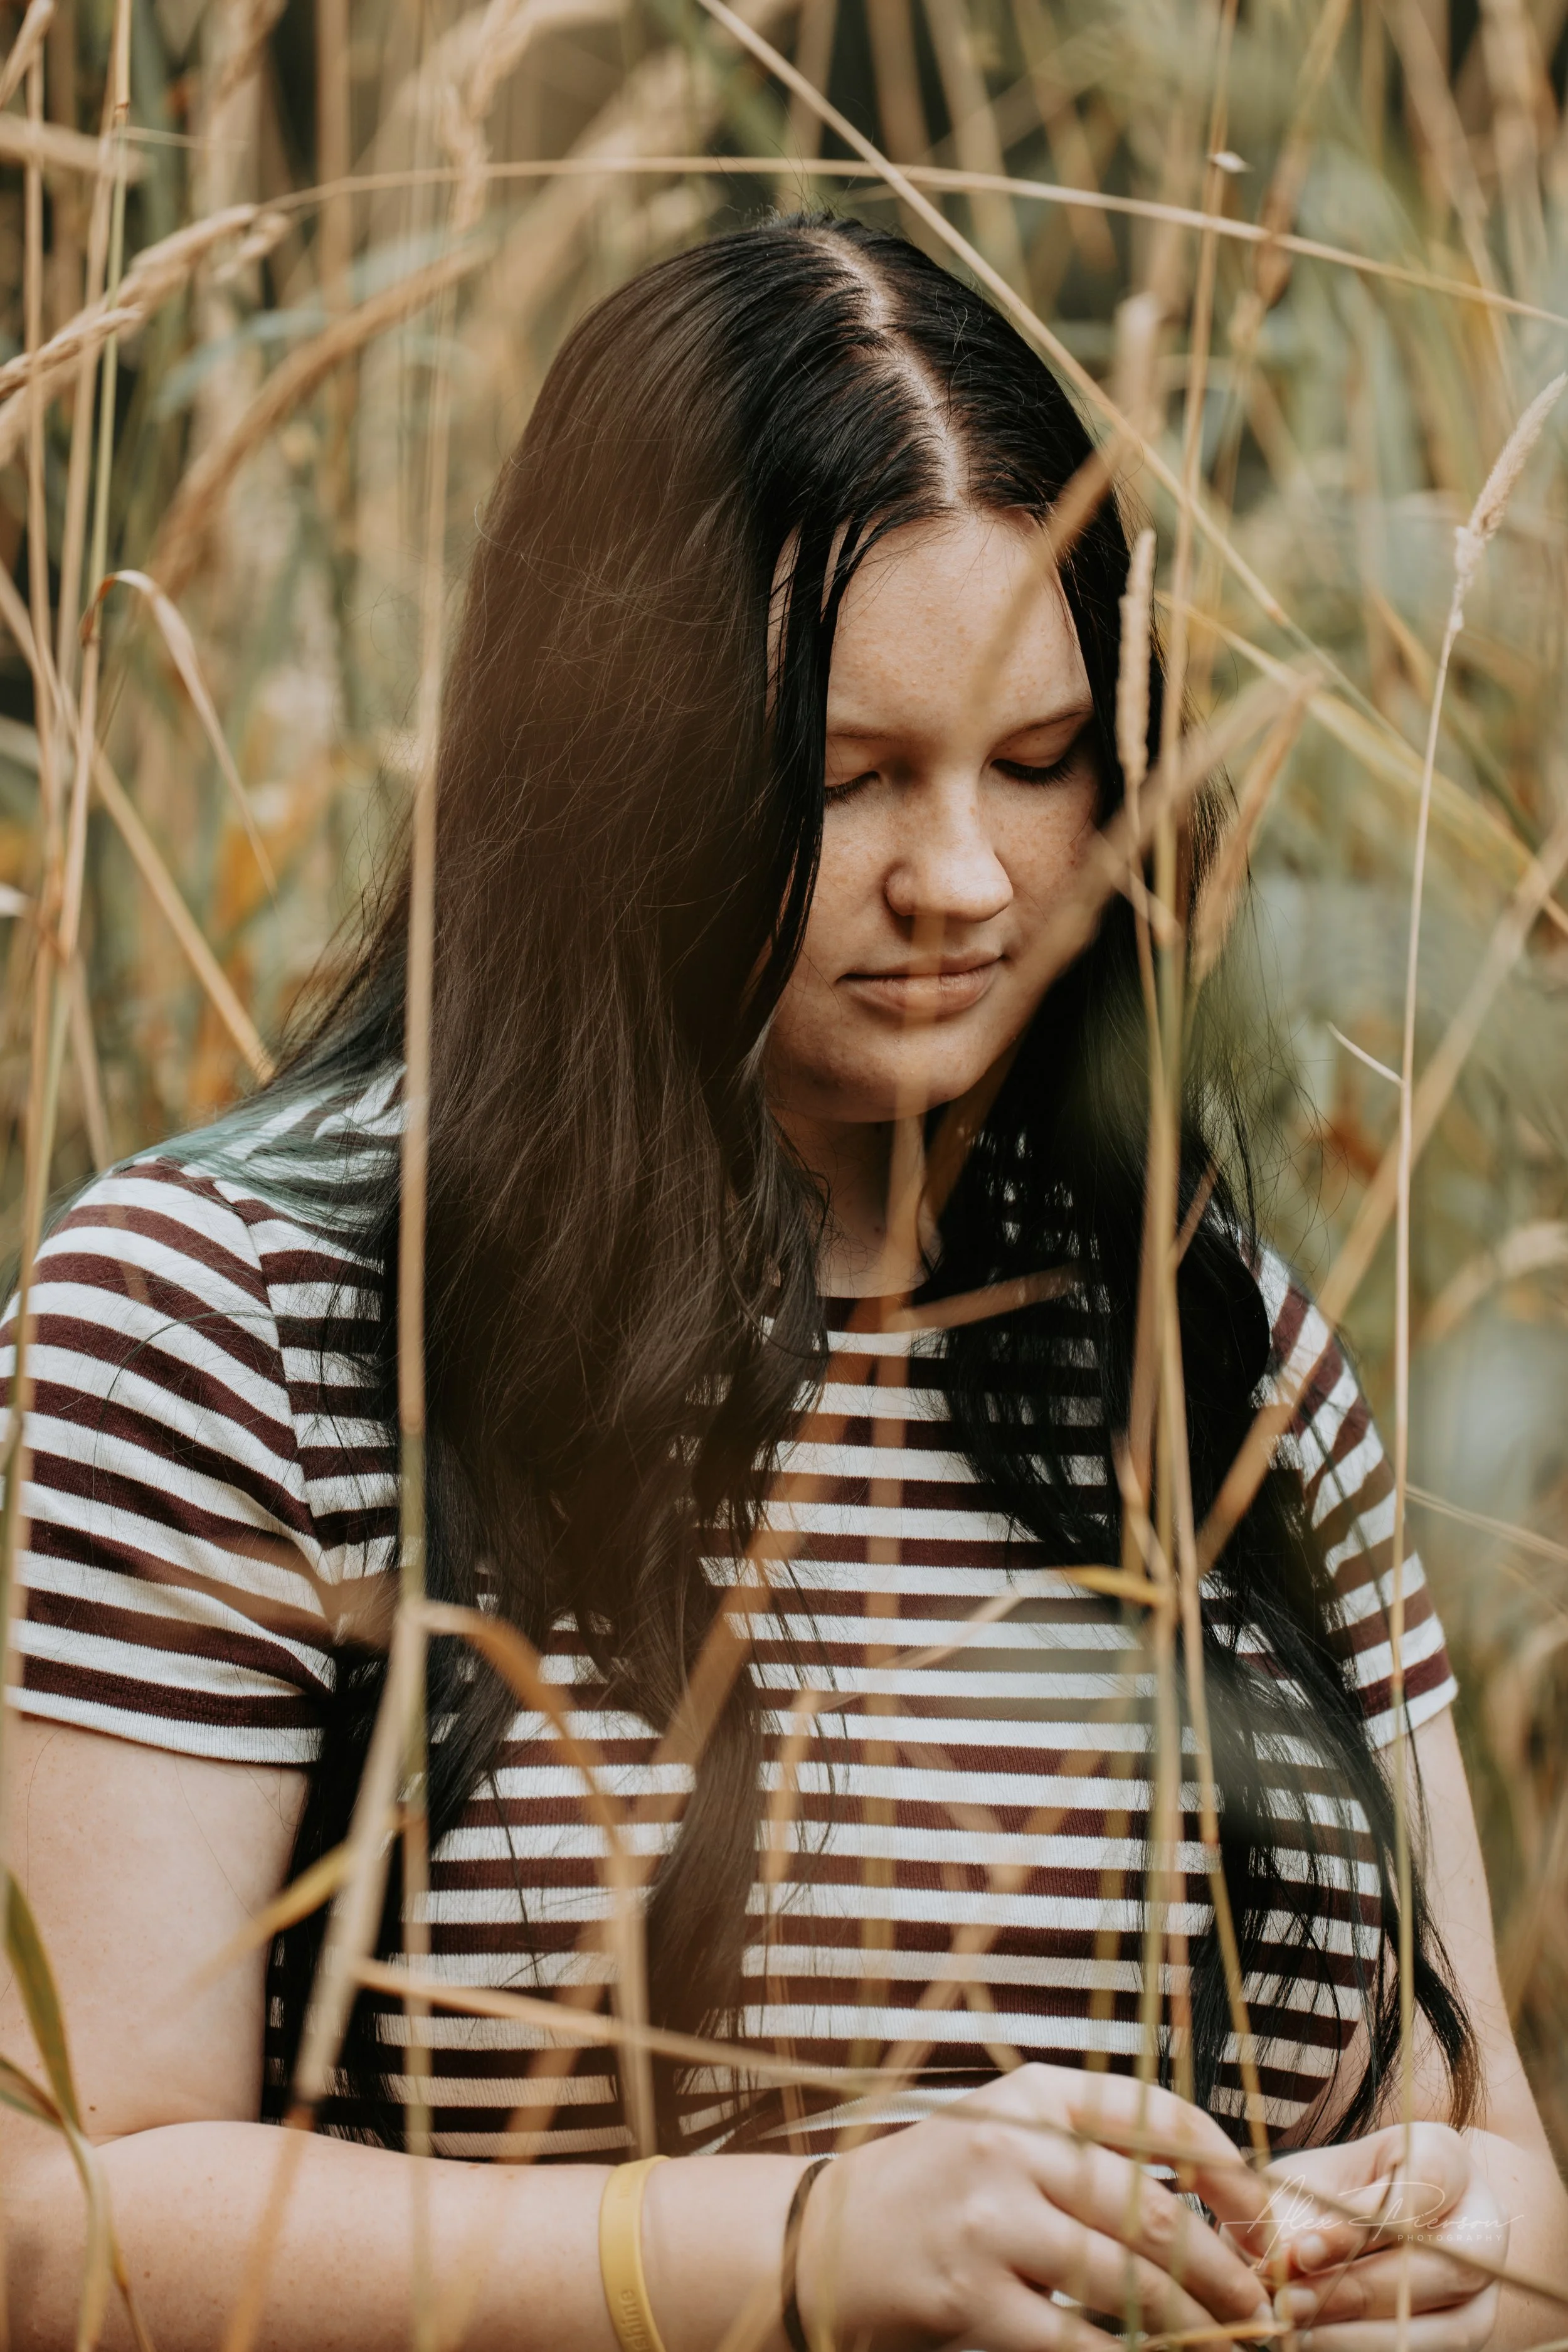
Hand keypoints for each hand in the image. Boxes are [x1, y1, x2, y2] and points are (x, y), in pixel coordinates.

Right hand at [794, 2063, 1274, 2350]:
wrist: (825, 2242)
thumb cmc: (935, 2190)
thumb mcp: (1008, 2134)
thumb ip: (1091, 2150)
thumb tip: (1210, 2199)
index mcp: (1030, 2095)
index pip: (1156, 2115)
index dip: (1227, 2169)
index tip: (1262, 2217)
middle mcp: (1011, 2148)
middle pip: (1153, 2212)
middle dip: (1223, 2270)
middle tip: (1260, 2306)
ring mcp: (989, 2226)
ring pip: (1127, 2282)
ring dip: (1195, 2325)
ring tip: (1227, 2344)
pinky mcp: (971, 2302)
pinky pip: (1079, 2342)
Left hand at [1229, 2123, 1506, 2351]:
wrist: (1357, 2225)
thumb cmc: (1331, 2191)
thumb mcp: (1312, 2182)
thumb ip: (1306, 2212)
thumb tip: (1288, 2262)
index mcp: (1446, 2159)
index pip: (1423, 2185)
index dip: (1363, 2223)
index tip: (1301, 2250)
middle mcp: (1481, 2225)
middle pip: (1442, 2266)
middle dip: (1359, 2290)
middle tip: (1290, 2303)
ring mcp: (1483, 2289)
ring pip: (1448, 2328)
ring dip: (1364, 2337)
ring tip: (1299, 2333)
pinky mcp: (1468, 2333)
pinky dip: (1371, 2351)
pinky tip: (1320, 2347)